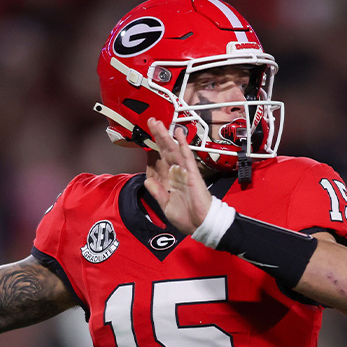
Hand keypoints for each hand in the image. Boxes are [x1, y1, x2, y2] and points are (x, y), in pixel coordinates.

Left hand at [142, 118, 211, 234]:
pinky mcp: (192, 173)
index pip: (159, 162)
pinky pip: (187, 156)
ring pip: (173, 150)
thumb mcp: (166, 205)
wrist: (201, 224)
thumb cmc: (186, 217)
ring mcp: (184, 171)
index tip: (145, 140)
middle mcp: (176, 173)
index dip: (152, 151)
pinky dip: (183, 144)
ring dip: (166, 136)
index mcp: (169, 181)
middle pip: (165, 151)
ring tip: (158, 123)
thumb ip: (157, 192)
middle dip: (158, 136)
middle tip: (151, 121)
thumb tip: (148, 181)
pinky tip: (178, 133)